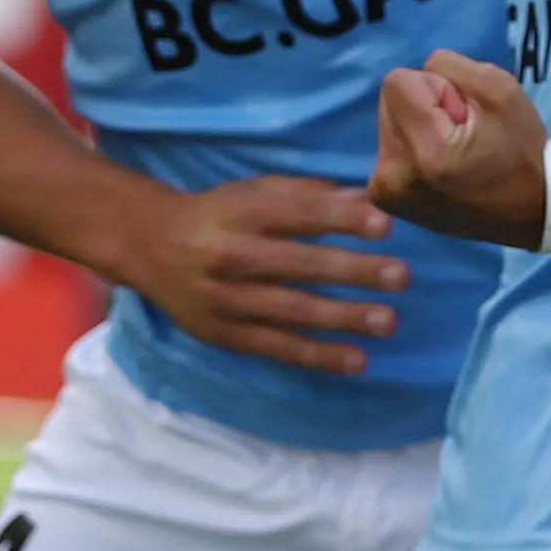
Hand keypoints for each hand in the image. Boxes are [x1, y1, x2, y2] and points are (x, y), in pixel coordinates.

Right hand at [94, 175, 403, 377]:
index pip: (298, 215)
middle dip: (353, 272)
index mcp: (242, 212)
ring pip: (291, 311)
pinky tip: (357, 360)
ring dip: (343, 319)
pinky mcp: (224, 335)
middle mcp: (230, 256)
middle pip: (298, 265)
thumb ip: (310, 195)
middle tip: (402, 276)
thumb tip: (367, 200)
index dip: (341, 220)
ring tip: (390, 321)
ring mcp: (225, 300)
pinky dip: (318, 356)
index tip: (385, 226)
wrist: (148, 246)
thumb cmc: (219, 213)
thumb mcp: (256, 190)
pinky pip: (276, 347)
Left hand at [373, 50, 550, 245]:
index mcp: (424, 150)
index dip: (437, 88)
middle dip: (424, 107)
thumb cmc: (519, 150)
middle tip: (461, 133)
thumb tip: (420, 75)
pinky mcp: (383, 198)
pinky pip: (390, 148)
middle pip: (390, 101)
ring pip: (389, 122)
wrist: (527, 211)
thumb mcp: (499, 88)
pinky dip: (412, 148)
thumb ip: (450, 65)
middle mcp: (393, 176)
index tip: (463, 114)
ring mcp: (384, 192)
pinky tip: (438, 168)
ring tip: (453, 152)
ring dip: (418, 127)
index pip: (398, 81)